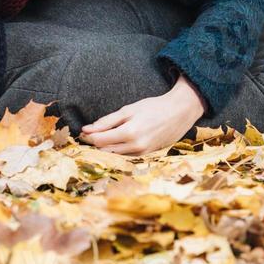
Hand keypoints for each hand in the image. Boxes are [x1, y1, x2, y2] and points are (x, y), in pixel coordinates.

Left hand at [79, 76, 205, 155]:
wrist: (179, 112)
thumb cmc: (154, 107)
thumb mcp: (129, 110)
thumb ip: (107, 121)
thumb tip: (86, 129)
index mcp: (129, 133)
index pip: (99, 141)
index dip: (89, 137)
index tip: (84, 131)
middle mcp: (135, 147)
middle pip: (105, 150)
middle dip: (95, 143)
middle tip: (90, 134)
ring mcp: (142, 153)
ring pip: (114, 156)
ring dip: (106, 148)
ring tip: (104, 137)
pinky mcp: (146, 156)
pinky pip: (125, 156)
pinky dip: (118, 150)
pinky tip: (117, 141)